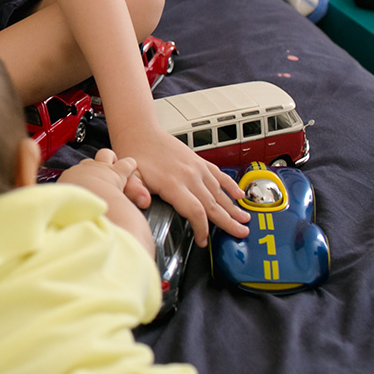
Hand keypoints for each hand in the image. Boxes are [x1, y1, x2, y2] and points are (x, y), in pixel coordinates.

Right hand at [60, 149, 155, 254]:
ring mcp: (101, 168)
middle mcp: (83, 169)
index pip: (75, 173)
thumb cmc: (74, 209)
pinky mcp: (118, 172)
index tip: (85, 187)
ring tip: (116, 169)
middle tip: (99, 177)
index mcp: (69, 178)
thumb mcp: (62, 208)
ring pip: (105, 154)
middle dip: (94, 167)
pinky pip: (127, 163)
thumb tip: (57, 220)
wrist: (88, 200)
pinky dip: (130, 166)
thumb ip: (63, 210)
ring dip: (111, 161)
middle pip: (88, 162)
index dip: (82, 179)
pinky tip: (132, 170)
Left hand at [110, 123, 249, 247]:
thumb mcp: (129, 175)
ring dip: (232, 207)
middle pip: (212, 204)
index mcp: (172, 183)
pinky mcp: (199, 161)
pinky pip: (219, 174)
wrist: (140, 132)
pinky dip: (230, 185)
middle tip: (241, 233)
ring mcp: (196, 167)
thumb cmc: (135, 155)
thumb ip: (134, 190)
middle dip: (228, 221)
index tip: (204, 241)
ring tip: (245, 219)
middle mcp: (189, 176)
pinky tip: (239, 195)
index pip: (194, 211)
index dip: (202, 228)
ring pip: (219, 191)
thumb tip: (142, 203)